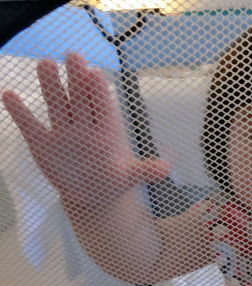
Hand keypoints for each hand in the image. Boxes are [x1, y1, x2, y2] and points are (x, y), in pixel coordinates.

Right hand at [2, 53, 168, 206]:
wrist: (91, 196)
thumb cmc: (112, 181)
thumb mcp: (129, 178)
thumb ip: (145, 171)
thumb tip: (167, 169)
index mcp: (106, 130)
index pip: (102, 107)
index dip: (99, 92)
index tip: (95, 74)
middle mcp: (84, 125)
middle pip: (79, 99)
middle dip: (76, 78)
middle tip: (73, 55)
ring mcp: (63, 132)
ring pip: (57, 105)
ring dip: (51, 86)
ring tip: (45, 64)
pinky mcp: (43, 143)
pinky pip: (31, 126)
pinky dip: (20, 113)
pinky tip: (10, 96)